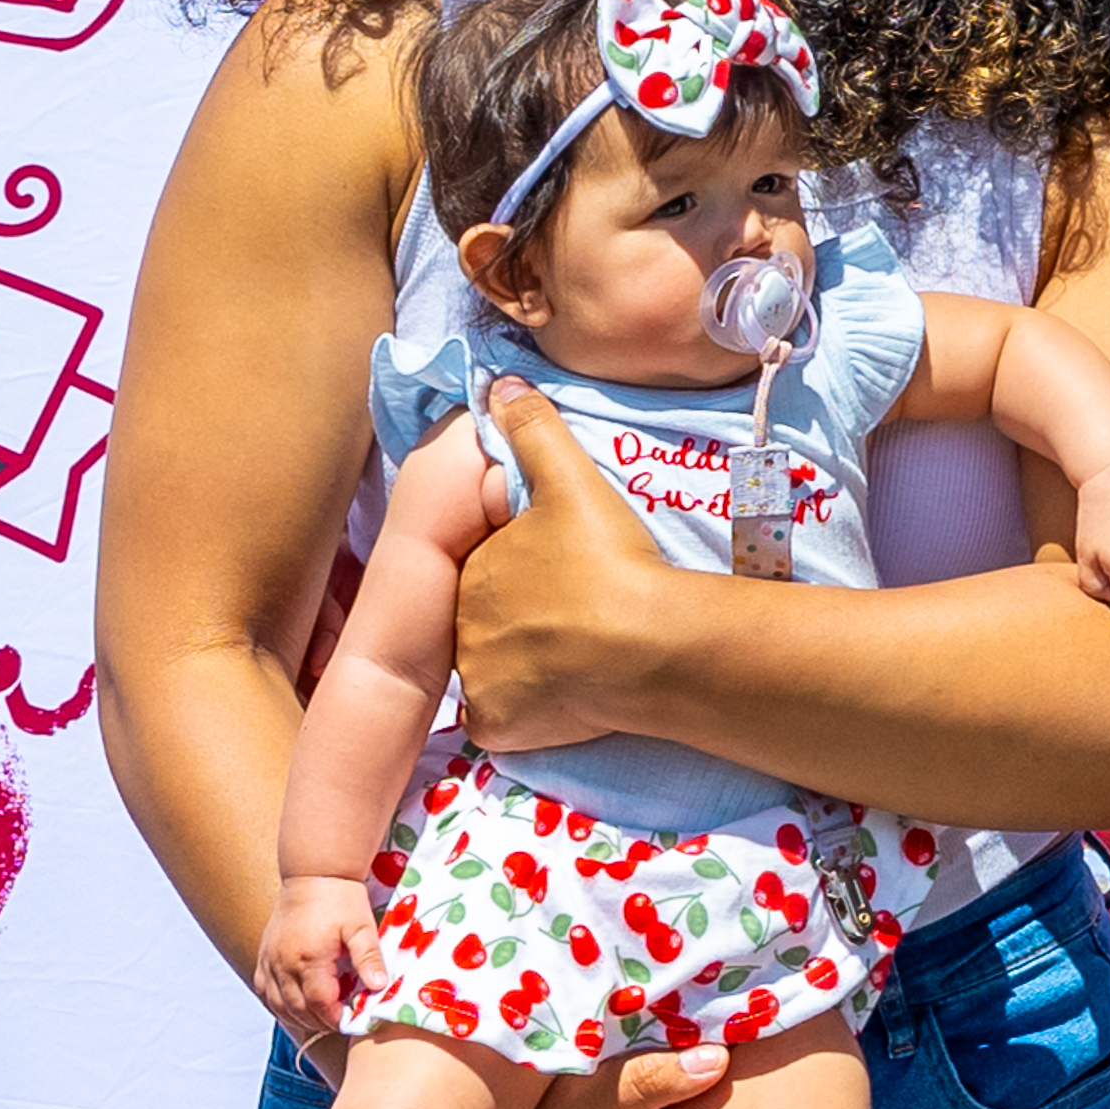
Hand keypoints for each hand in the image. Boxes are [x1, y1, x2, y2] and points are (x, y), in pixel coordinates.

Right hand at [257, 874, 384, 1045]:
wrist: (314, 873)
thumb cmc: (340, 898)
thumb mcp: (361, 927)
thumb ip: (369, 958)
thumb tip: (378, 986)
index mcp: (309, 958)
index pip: (319, 1004)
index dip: (335, 1018)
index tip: (350, 1021)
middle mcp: (283, 964)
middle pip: (298, 1010)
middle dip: (319, 1022)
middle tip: (339, 1022)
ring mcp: (270, 961)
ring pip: (278, 1005)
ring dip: (299, 1017)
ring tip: (321, 1017)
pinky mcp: (263, 956)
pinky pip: (265, 991)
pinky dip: (280, 1004)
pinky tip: (296, 1005)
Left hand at [449, 378, 663, 754]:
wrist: (648, 646)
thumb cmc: (609, 559)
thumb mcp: (572, 481)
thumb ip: (534, 430)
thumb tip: (501, 383)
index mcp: (473, 568)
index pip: (488, 566)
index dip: (526, 566)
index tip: (567, 569)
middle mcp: (461, 626)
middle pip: (487, 618)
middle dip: (521, 615)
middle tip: (575, 611)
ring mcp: (478, 681)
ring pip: (495, 667)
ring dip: (525, 662)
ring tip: (577, 654)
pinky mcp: (500, 725)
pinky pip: (504, 717)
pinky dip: (528, 710)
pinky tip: (565, 696)